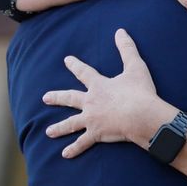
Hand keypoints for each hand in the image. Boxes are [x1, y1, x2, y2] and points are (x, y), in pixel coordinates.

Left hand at [43, 29, 173, 157]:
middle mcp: (90, 102)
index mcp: (99, 86)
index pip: (84, 72)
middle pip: (70, 99)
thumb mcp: (135, 67)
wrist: (140, 114)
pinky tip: (65, 154)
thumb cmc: (140, 91)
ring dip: (59, 127)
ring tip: (49, 132)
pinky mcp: (97, 133)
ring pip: (71, 123)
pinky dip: (74, 149)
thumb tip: (121, 31)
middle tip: (45, 98)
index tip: (67, 60)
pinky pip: (83, 143)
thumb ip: (127, 49)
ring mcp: (91, 119)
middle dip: (57, 97)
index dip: (75, 65)